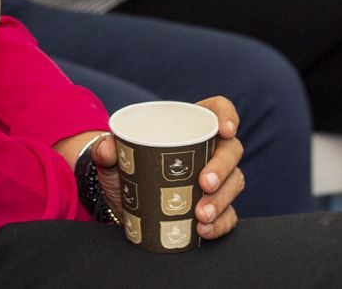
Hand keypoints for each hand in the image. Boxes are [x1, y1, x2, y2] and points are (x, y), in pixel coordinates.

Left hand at [70, 96, 243, 241]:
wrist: (123, 199)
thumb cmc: (127, 166)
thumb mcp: (114, 155)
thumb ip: (108, 149)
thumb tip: (107, 148)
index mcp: (190, 125)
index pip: (218, 110)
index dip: (227, 116)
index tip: (224, 130)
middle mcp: (209, 150)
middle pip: (232, 150)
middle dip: (222, 167)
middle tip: (204, 183)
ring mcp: (216, 179)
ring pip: (234, 183)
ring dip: (222, 199)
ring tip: (201, 214)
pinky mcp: (214, 207)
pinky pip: (229, 215)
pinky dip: (221, 223)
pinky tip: (204, 230)